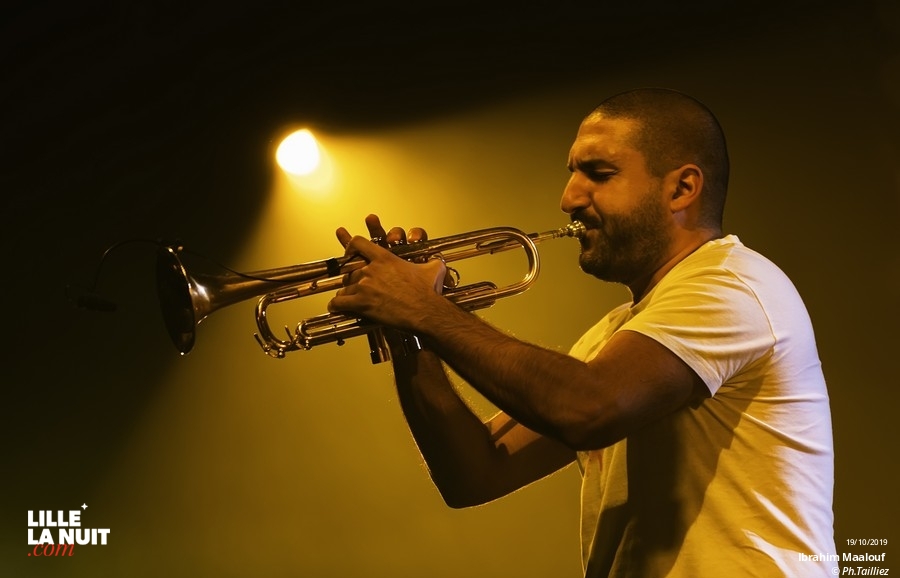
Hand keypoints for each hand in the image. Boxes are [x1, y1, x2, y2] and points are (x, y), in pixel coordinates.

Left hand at [328, 214, 447, 332]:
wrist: (425, 312)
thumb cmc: (427, 292)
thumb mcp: (432, 269)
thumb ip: (431, 261)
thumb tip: (438, 261)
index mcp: (384, 258)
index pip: (358, 243)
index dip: (350, 246)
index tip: (349, 251)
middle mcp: (371, 269)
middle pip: (349, 269)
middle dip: (351, 277)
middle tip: (353, 282)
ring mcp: (364, 286)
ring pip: (344, 286)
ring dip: (346, 292)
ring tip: (348, 298)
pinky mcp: (361, 303)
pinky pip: (340, 302)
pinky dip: (336, 305)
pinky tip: (336, 307)